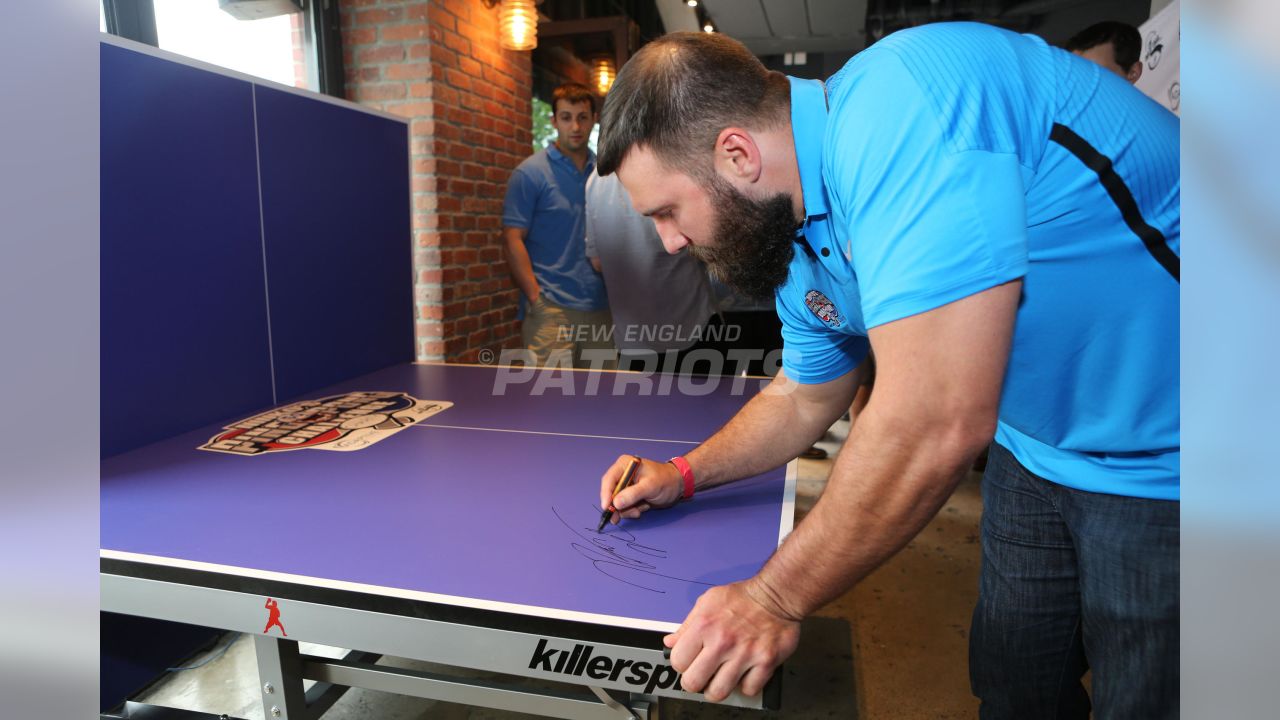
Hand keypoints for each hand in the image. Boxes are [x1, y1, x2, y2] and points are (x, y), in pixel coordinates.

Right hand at [598, 455, 682, 523]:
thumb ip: (633, 494)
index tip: (606, 507)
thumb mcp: (650, 486)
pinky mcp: (630, 496)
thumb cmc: (666, 481)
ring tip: (638, 512)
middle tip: (617, 518)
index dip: (606, 494)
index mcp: (624, 466)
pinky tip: (641, 510)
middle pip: (610, 493)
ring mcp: (626, 486)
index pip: (609, 480)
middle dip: (616, 506)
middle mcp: (622, 475)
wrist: (678, 486)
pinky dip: (630, 511)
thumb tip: (616, 503)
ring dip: (625, 510)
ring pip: (617, 503)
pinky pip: (624, 507)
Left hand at [664, 579, 800, 701]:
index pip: (678, 661)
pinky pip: (748, 689)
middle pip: (694, 682)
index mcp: (704, 625)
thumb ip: (687, 624)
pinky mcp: (766, 662)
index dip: (681, 664)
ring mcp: (745, 654)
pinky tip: (743, 675)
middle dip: (695, 682)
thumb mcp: (707, 602)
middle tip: (701, 676)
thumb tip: (671, 642)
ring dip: (717, 689)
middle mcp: (723, 642)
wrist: (776, 595)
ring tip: (720, 680)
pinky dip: (745, 686)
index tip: (688, 662)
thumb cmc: (742, 597)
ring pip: (719, 692)